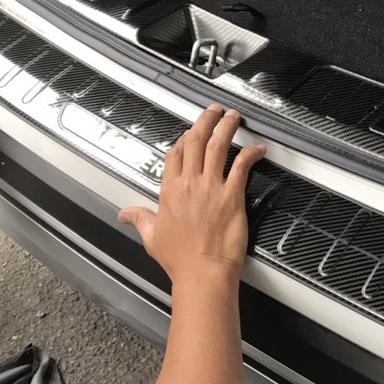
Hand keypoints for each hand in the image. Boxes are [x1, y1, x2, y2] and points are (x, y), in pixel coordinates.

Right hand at [117, 105, 265, 286]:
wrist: (202, 273)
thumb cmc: (181, 260)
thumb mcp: (152, 238)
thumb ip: (140, 220)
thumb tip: (125, 214)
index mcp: (170, 191)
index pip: (175, 154)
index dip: (184, 139)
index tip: (190, 133)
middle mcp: (190, 184)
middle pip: (196, 141)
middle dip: (206, 121)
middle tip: (214, 111)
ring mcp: (211, 187)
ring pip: (218, 146)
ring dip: (226, 127)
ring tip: (233, 117)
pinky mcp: (232, 196)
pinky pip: (241, 166)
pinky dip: (251, 153)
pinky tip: (258, 148)